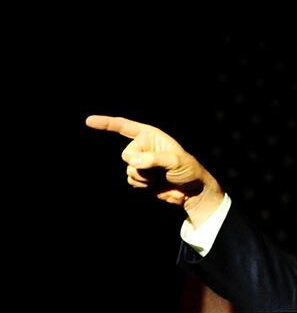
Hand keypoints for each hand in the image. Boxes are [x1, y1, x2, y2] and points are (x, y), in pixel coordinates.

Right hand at [85, 115, 224, 226]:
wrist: (192, 191)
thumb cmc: (189, 170)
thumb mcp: (176, 161)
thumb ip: (154, 159)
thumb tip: (133, 161)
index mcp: (151, 136)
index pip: (125, 126)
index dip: (106, 123)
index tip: (88, 121)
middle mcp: (143, 147)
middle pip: (126, 154)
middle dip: (139, 164)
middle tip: (158, 168)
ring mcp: (140, 163)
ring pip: (128, 170)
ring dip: (143, 177)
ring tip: (159, 176)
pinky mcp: (140, 177)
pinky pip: (131, 181)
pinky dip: (142, 185)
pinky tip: (154, 185)